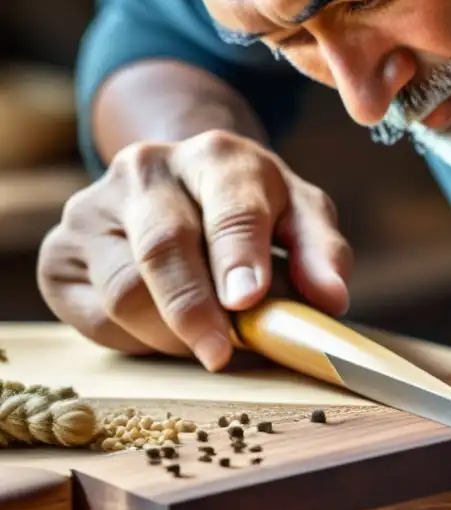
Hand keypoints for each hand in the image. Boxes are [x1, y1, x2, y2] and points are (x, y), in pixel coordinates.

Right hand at [37, 130, 352, 369]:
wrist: (181, 186)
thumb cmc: (253, 209)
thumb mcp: (301, 218)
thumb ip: (323, 254)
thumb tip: (331, 299)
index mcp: (217, 156)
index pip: (229, 207)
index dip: (239, 255)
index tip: (247, 300)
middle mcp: (145, 169)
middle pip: (164, 248)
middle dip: (196, 309)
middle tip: (222, 353)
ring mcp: (93, 209)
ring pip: (126, 291)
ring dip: (172, 333)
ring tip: (209, 342)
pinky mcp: (60, 253)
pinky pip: (96, 315)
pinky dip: (138, 339)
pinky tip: (167, 330)